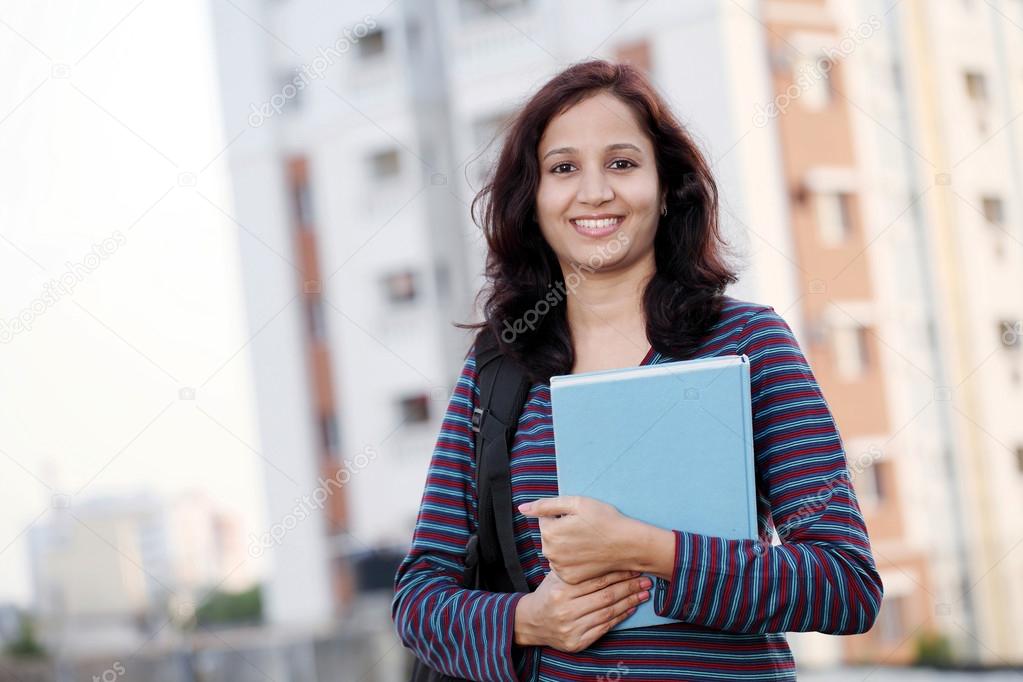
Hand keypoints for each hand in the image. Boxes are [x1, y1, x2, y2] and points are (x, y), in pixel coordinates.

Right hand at [513, 569, 650, 651]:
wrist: (531, 622)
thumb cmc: (548, 594)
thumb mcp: (555, 576)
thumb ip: (574, 567)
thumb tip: (602, 549)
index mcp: (561, 590)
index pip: (597, 580)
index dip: (618, 574)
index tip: (634, 567)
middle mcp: (566, 609)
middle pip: (606, 596)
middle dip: (629, 587)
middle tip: (646, 580)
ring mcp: (572, 627)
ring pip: (608, 613)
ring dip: (629, 602)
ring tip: (644, 593)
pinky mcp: (577, 642)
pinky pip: (604, 628)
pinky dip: (620, 618)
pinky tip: (631, 608)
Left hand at [519, 496, 639, 583]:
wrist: (627, 545)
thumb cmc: (604, 520)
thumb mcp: (576, 503)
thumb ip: (546, 505)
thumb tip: (522, 508)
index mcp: (549, 531)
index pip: (545, 519)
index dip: (562, 516)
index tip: (579, 519)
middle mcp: (550, 552)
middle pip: (549, 537)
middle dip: (561, 532)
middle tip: (584, 530)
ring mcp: (559, 567)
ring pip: (556, 551)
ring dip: (565, 547)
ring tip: (587, 542)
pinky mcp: (570, 578)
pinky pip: (564, 565)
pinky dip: (572, 560)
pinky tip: (587, 555)